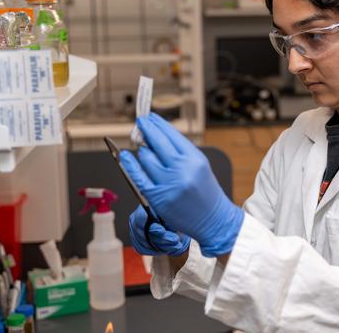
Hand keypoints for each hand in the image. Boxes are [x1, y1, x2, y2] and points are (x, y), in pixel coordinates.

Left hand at [120, 113, 243, 256]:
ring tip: (144, 148)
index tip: (149, 117)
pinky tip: (125, 156)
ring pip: (146, 157)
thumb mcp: (199, 164)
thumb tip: (157, 135)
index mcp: (194, 158)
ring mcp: (169, 184)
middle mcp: (182, 169)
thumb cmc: (206, 191)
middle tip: (140, 122)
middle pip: (157, 142)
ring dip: (142, 150)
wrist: (213, 219)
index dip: (157, 123)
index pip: (171, 134)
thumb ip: (180, 150)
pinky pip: (139, 177)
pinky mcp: (157, 198)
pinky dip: (130, 164)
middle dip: (146, 129)